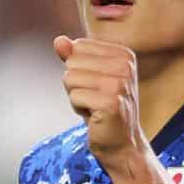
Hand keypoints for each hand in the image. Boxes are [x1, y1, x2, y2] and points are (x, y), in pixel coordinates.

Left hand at [54, 35, 148, 171]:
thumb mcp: (88, 77)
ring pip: (70, 78)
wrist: (122, 143)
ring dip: (76, 96)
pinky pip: (74, 96)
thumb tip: (59, 40)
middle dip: (75, 83)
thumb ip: (74, 56)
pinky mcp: (110, 102)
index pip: (78, 47)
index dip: (79, 68)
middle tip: (94, 98)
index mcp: (124, 54)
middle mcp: (125, 65)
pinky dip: (78, 108)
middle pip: (72, 62)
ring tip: (94, 106)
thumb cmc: (103, 108)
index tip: (95, 85)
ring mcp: (119, 83)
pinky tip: (94, 116)